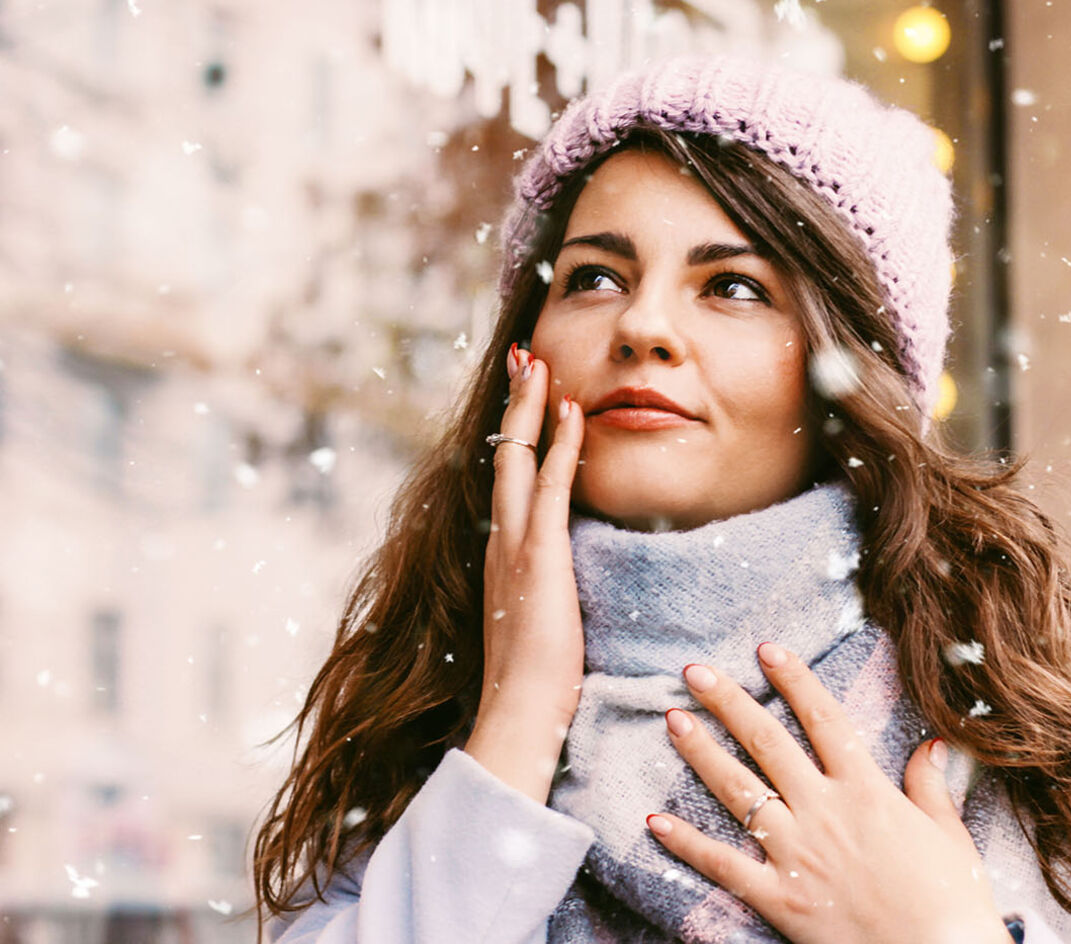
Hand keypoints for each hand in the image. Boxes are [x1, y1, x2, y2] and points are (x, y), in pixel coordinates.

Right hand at [464, 344, 585, 801]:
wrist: (517, 714)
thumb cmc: (533, 682)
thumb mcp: (537, 623)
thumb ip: (543, 592)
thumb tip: (558, 583)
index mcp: (501, 555)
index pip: (508, 479)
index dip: (516, 434)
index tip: (528, 397)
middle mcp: (499, 540)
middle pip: (502, 454)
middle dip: (514, 401)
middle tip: (524, 355)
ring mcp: (514, 544)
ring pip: (517, 458)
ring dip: (530, 406)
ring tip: (539, 361)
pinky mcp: (537, 555)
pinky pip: (550, 485)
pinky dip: (559, 444)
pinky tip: (571, 411)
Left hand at [646, 643, 1010, 943]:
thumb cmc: (953, 900)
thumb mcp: (948, 833)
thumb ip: (929, 785)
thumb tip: (931, 744)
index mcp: (867, 790)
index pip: (823, 718)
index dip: (793, 679)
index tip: (767, 649)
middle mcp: (825, 811)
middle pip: (767, 742)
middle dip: (727, 702)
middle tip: (694, 672)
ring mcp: (797, 854)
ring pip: (739, 791)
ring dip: (701, 753)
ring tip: (672, 720)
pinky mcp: (779, 898)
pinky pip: (724, 864)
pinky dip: (687, 843)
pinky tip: (655, 820)